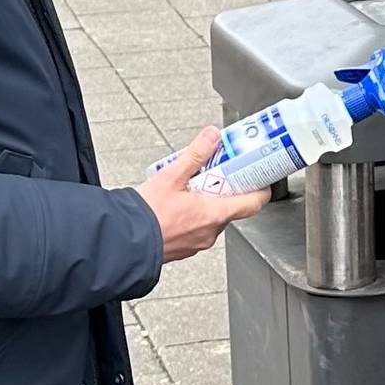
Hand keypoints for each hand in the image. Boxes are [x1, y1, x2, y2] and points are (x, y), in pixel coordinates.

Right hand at [132, 128, 271, 262]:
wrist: (124, 241)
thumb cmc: (146, 215)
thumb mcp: (172, 176)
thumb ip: (195, 154)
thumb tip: (212, 136)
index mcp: (213, 214)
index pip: (253, 204)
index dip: (260, 189)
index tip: (260, 178)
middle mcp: (210, 232)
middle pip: (231, 208)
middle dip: (225, 191)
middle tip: (215, 175)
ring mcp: (198, 242)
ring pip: (213, 219)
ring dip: (207, 204)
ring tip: (191, 189)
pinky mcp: (185, 248)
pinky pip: (198, 229)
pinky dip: (194, 217)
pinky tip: (178, 207)